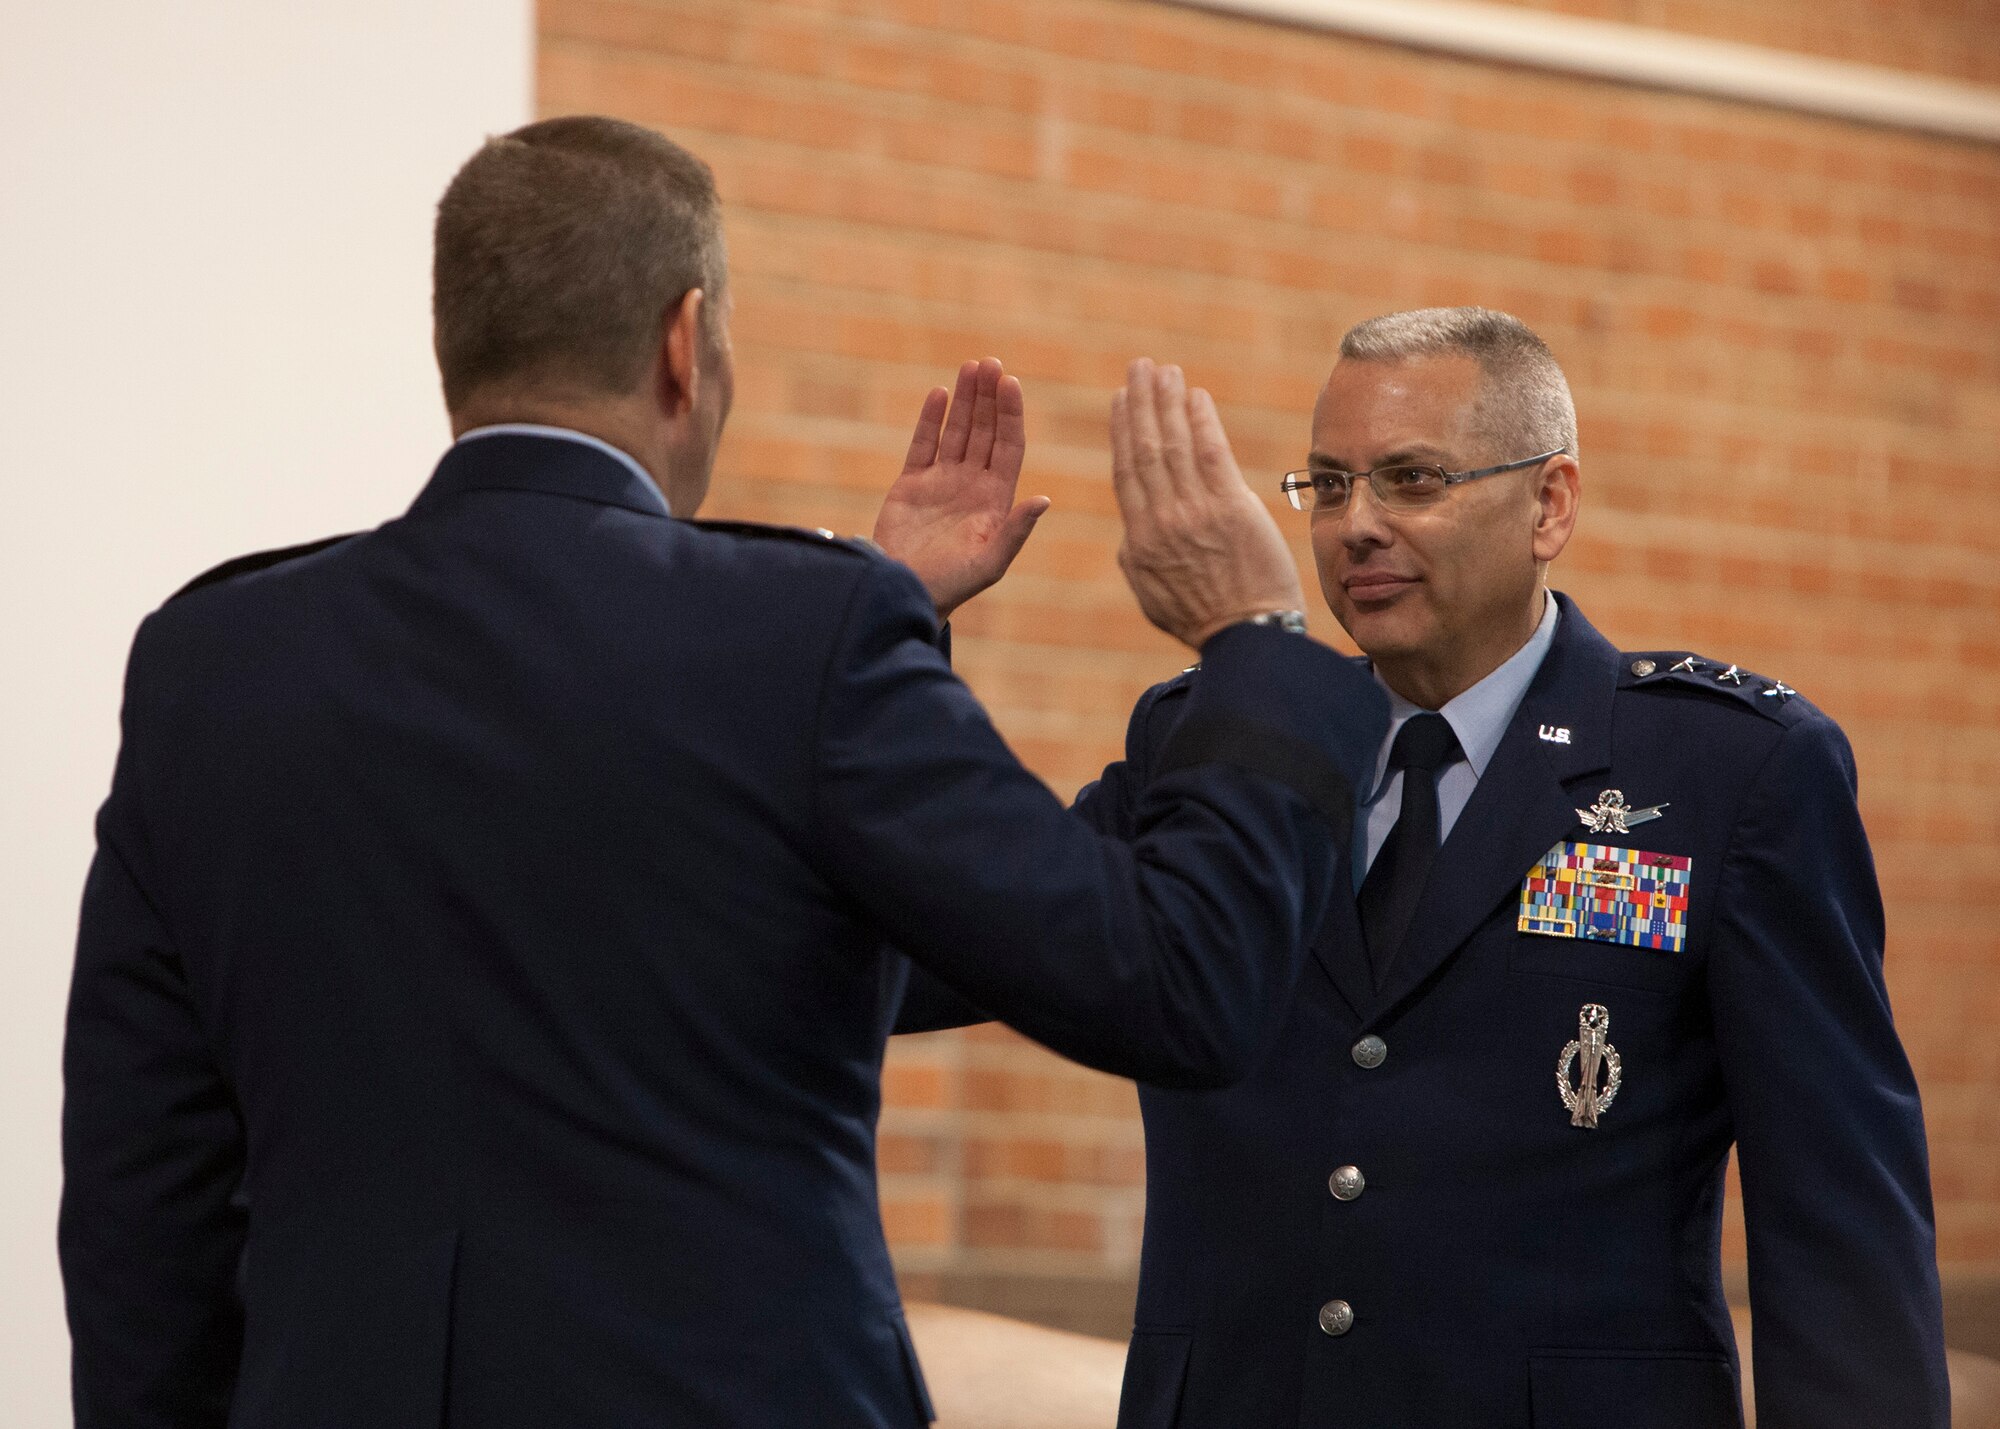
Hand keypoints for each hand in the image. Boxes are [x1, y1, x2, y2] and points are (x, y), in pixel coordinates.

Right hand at [872, 358, 1050, 620]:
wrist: (907, 592)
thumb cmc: (953, 584)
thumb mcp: (992, 562)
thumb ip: (1017, 530)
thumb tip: (1044, 499)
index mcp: (996, 499)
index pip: (1009, 446)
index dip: (1011, 414)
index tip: (1011, 383)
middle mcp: (972, 484)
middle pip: (985, 431)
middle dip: (989, 397)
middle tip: (990, 363)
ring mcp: (942, 482)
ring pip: (958, 431)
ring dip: (965, 400)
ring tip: (971, 366)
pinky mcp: (912, 485)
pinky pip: (924, 444)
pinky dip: (931, 419)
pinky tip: (939, 394)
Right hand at [1110, 359, 1305, 650]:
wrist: (1248, 636)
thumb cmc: (1203, 619)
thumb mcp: (1151, 594)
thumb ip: (1138, 554)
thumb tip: (1134, 526)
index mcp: (1139, 539)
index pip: (1127, 471)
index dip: (1123, 430)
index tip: (1121, 400)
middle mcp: (1162, 520)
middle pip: (1146, 448)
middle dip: (1142, 403)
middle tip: (1140, 367)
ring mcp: (1196, 513)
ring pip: (1174, 445)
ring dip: (1168, 401)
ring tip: (1165, 371)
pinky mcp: (1232, 509)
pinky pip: (1211, 454)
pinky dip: (1202, 422)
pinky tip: (1197, 397)